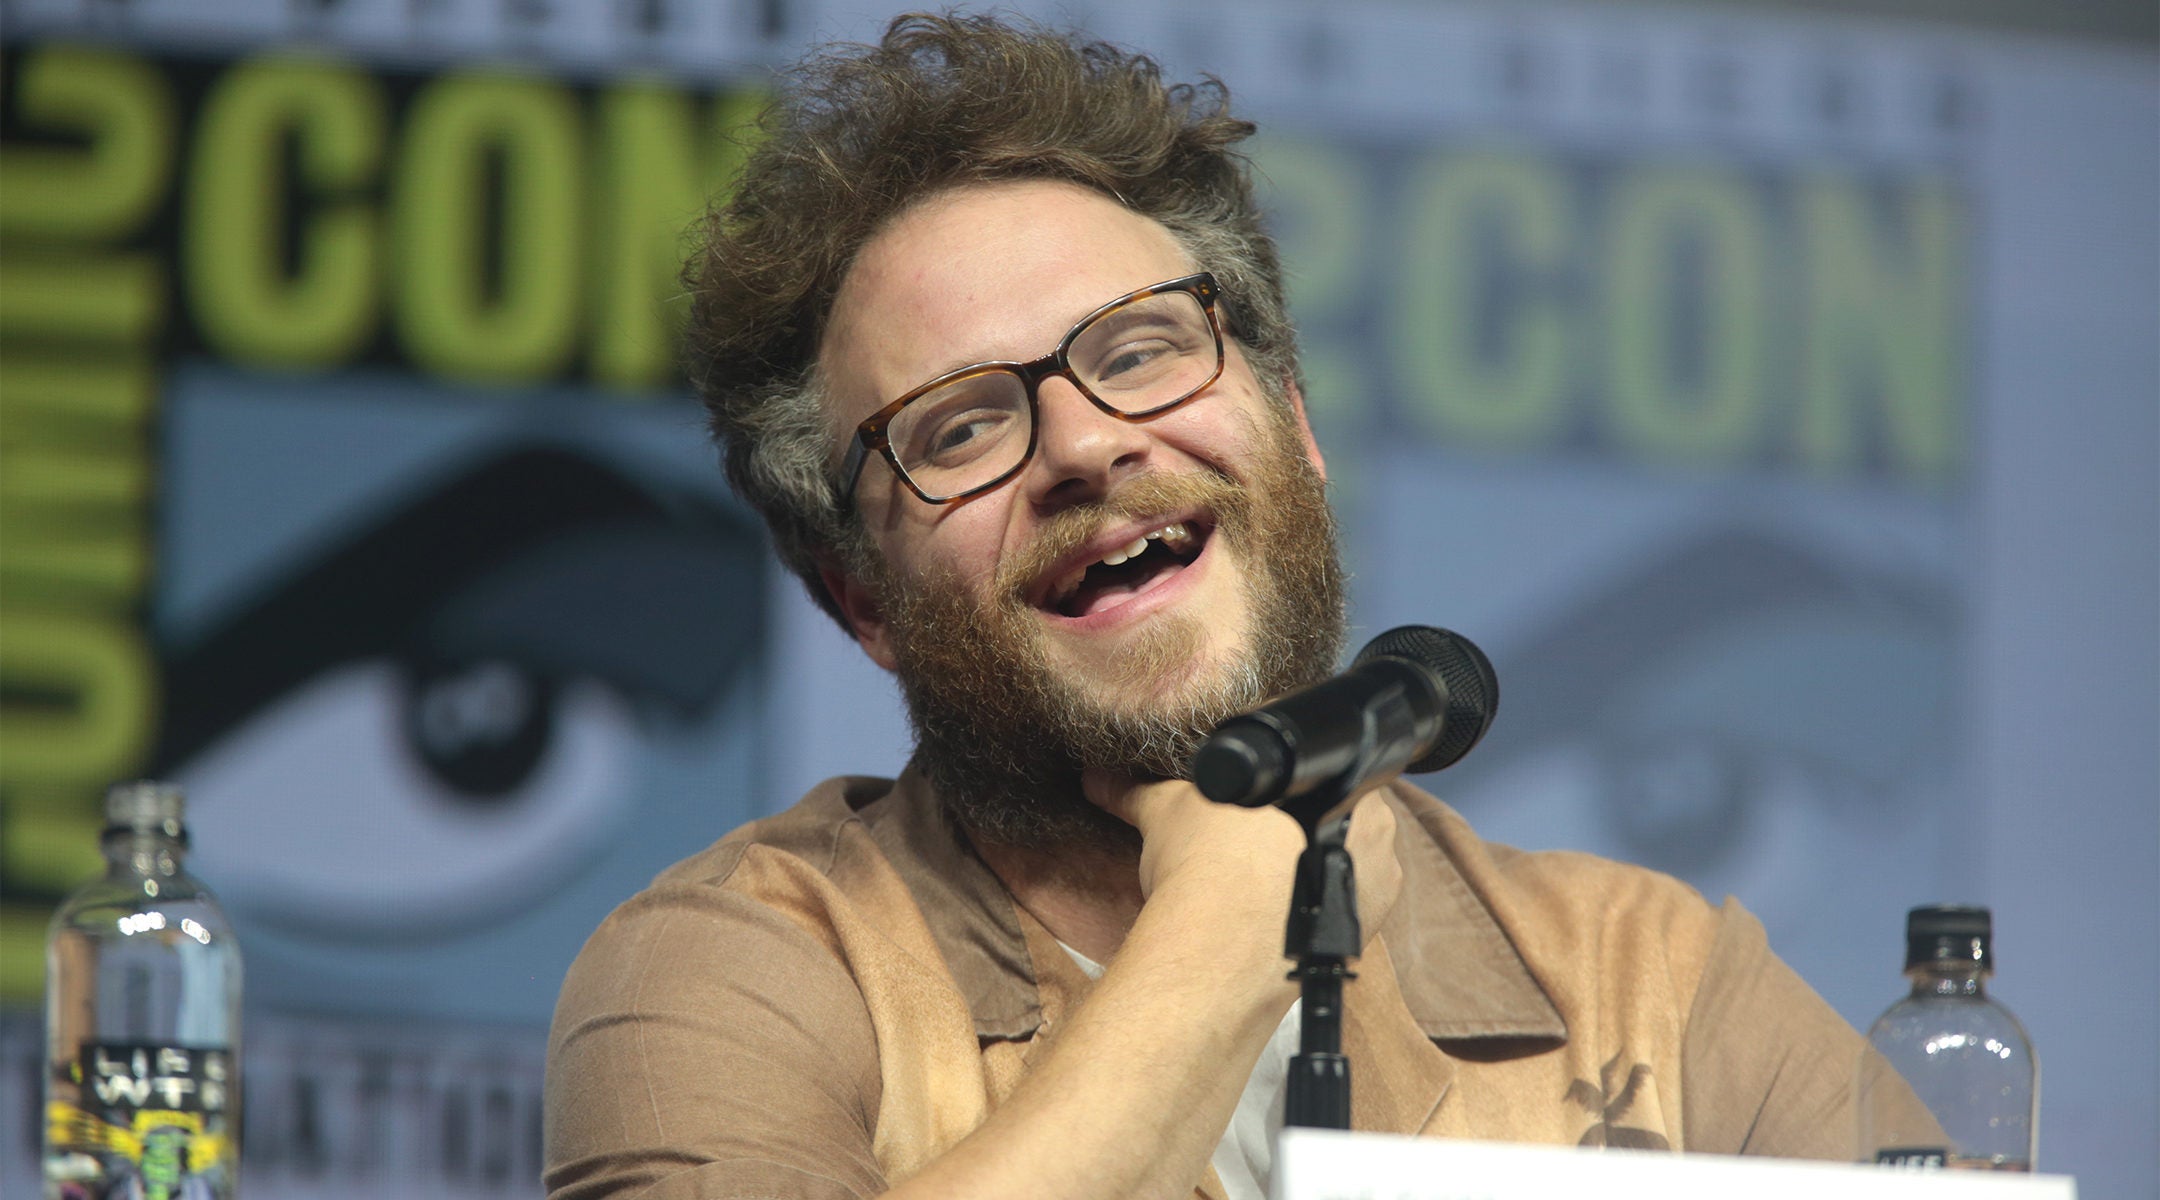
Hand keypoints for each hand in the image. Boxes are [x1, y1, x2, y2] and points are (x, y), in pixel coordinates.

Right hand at [1084, 772, 1402, 952]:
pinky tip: (1283, 913)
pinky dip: (1319, 909)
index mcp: (1335, 778)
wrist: (1222, 945)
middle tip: (1257, 843)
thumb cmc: (1208, 864)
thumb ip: (1136, 790)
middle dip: (1304, 828)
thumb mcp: (1166, 812)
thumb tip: (1097, 780)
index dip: (1284, 787)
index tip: (1257, 806)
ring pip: (1350, 864)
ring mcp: (1379, 881)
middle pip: (1340, 816)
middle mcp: (1375, 827)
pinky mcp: (1366, 929)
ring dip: (1316, 869)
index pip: (1318, 769)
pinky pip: (1349, 909)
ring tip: (1266, 882)